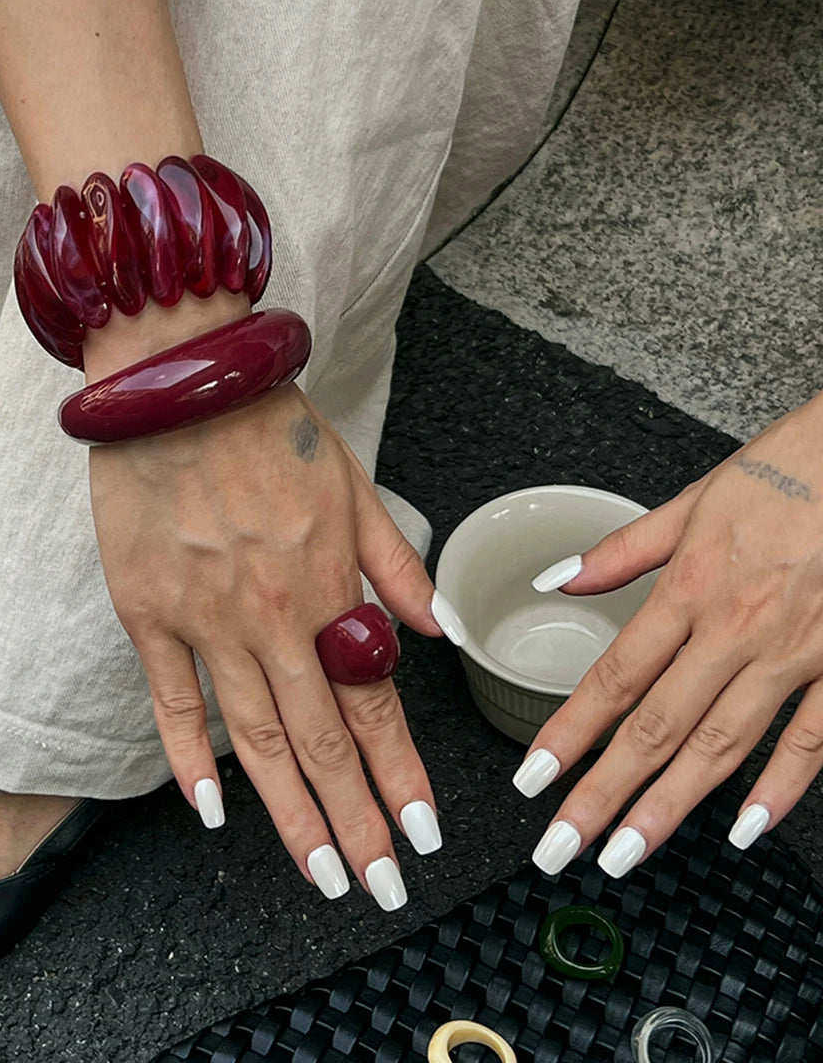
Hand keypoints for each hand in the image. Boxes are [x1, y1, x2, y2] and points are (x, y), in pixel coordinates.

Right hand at [89, 372, 445, 907]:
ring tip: (318, 872)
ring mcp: (205, 620)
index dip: (400, 775)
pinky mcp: (147, 612)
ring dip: (290, 814)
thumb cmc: (268, 426)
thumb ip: (398, 566)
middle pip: (322, 741)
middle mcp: (271, 617)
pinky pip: (172, 700)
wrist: (177, 381)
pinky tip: (214, 812)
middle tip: (379, 884)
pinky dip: (191, 760)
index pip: (374, 704)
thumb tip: (441, 632)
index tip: (422, 833)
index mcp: (328, 585)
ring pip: (257, 738)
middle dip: (356, 822)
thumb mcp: (355, 484)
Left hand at [518, 393, 822, 876]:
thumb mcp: (691, 503)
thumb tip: (557, 578)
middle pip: (656, 727)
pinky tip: (745, 829)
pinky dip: (779, 788)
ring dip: (670, 805)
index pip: (614, 678)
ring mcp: (794, 655)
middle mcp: (736, 630)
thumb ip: (622, 551)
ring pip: (722, 746)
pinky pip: (812, 741)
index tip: (532, 778)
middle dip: (603, 793)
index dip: (568, 734)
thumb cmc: (786, 474)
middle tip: (562, 845)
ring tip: (628, 852)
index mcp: (691, 590)